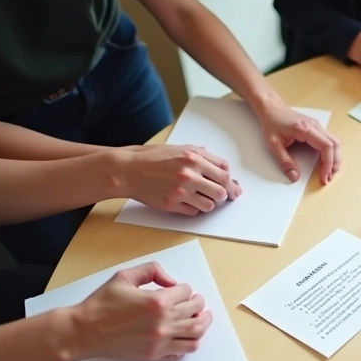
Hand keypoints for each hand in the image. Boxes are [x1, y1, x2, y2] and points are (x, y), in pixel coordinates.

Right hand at [68, 262, 210, 360]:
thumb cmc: (101, 305)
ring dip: (202, 324)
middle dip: (199, 304)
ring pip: (196, 334)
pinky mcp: (155, 354)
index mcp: (157, 301)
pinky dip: (188, 343)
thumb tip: (170, 281)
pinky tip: (183, 336)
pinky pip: (182, 352)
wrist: (84, 331)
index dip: (185, 289)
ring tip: (201, 319)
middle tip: (197, 302)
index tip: (181, 290)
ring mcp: (160, 340)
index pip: (187, 292)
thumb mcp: (124, 276)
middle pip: (196, 312)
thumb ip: (151, 271)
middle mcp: (163, 322)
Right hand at [117, 144, 241, 215]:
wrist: (127, 170)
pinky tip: (188, 202)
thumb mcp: (178, 148)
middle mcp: (189, 174)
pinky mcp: (172, 204)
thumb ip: (200, 154)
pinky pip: (194, 212)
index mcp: (193, 157)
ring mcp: (181, 191)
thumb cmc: (151, 158)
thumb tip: (220, 166)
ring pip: (210, 205)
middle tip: (227, 197)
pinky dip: (194, 209)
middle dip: (226, 194)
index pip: (224, 171)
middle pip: (222, 190)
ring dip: (210, 203)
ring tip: (203, 198)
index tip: (232, 185)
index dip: (230, 179)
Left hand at [256, 102, 340, 184]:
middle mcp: (315, 126)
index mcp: (305, 129)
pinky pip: (330, 140)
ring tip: (330, 172)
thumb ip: (284, 161)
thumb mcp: (273, 144)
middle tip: (329, 177)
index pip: (326, 146)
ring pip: (335, 142)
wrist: (272, 109)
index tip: (324, 177)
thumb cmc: (271, 123)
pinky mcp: (316, 128)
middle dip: (335, 163)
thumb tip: (294, 176)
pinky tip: (327, 161)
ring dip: (335, 158)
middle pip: (335, 144)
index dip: (328, 164)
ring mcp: (317, 126)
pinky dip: (332, 152)